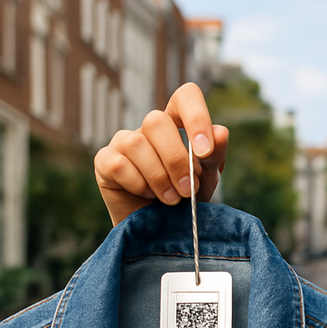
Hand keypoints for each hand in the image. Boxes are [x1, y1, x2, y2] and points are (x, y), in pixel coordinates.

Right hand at [94, 82, 228, 225]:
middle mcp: (149, 129)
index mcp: (178, 124)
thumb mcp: (207, 178)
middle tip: (188, 190)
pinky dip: (138, 184)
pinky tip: (147, 196)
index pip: (185, 96)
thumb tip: (221, 132)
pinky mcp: (105, 161)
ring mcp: (124, 142)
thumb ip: (214, 155)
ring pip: (136, 143)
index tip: (205, 151)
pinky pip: (119, 164)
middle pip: (156, 120)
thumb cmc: (186, 199)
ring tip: (171, 199)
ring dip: (158, 177)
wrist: (164, 231)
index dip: (196, 116)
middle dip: (176, 160)